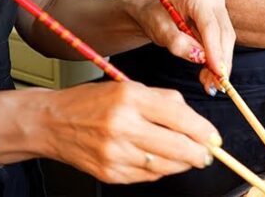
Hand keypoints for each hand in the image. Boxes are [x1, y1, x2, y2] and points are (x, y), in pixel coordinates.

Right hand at [38, 81, 220, 183]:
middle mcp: (122, 126)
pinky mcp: (111, 173)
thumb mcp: (126, 88)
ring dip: (183, 163)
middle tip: (207, 152)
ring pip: (166, 165)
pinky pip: (148, 176)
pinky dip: (160, 170)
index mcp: (129, 98)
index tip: (213, 137)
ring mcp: (116, 153)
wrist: (51, 123)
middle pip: (177, 146)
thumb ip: (162, 100)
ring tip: (188, 156)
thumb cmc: (89, 103)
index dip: (203, 130)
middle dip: (199, 153)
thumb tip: (194, 120)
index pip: (179, 116)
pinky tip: (161, 161)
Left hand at [131, 0, 235, 95]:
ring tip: (208, 83)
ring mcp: (219, 9)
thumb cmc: (156, 19)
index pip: (210, 27)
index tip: (217, 73)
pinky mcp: (221, 20)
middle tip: (213, 86)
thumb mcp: (161, 32)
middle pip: (223, 35)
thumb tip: (200, 57)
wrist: (156, 14)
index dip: (215, 52)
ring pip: (226, 41)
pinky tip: (209, 75)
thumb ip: (178, 44)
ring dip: (219, 64)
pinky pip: (223, 43)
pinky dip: (217, 61)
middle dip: (219, 62)